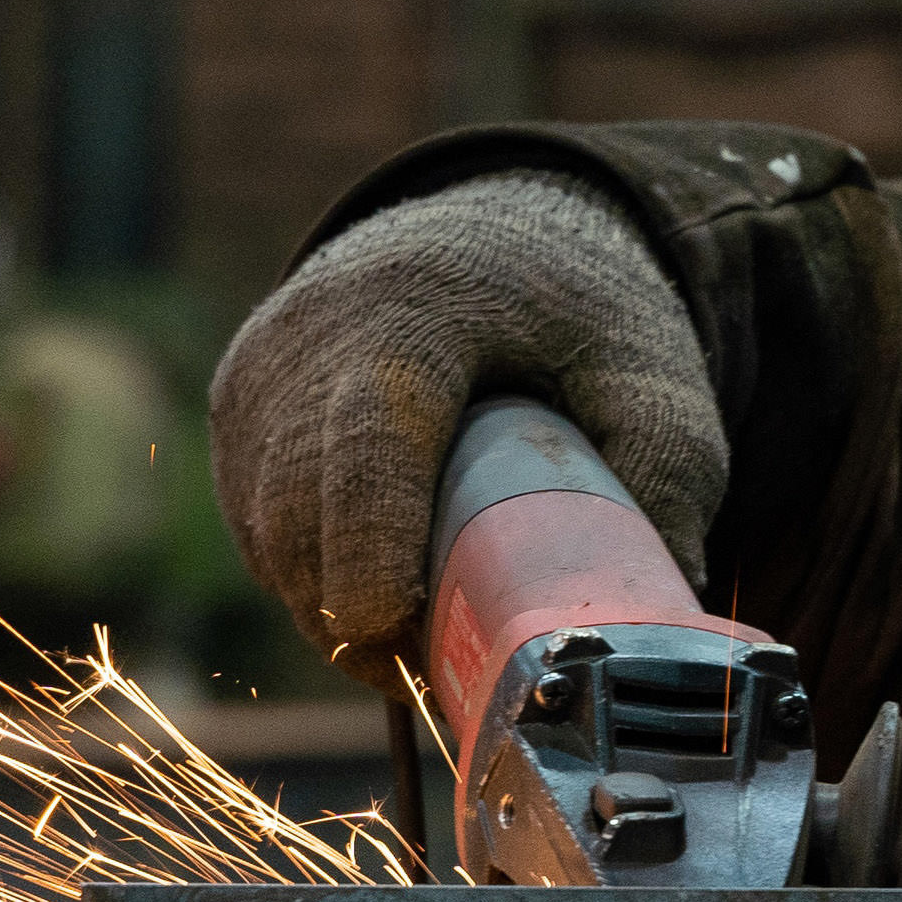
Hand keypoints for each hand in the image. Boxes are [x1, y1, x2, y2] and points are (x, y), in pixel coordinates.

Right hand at [209, 170, 724, 692]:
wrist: (487, 230)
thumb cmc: (570, 310)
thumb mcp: (646, 367)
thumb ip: (666, 467)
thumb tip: (659, 608)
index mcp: (418, 311)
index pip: (367, 443)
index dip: (371, 548)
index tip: (396, 632)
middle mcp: (312, 333)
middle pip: (299, 509)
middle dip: (353, 614)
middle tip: (430, 671)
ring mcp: (261, 369)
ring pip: (268, 530)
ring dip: (328, 603)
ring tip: (412, 634)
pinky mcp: (235, 401)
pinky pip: (254, 519)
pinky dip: (305, 571)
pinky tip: (370, 587)